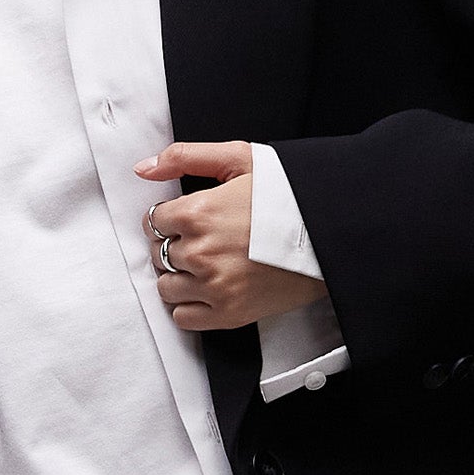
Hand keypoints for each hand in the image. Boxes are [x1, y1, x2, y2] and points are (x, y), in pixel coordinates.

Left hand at [135, 140, 324, 331]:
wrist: (330, 235)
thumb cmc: (289, 195)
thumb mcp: (240, 159)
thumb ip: (186, 157)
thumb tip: (143, 169)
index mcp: (199, 212)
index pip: (152, 222)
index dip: (167, 219)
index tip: (186, 221)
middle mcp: (201, 252)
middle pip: (158, 253)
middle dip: (175, 245)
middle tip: (204, 240)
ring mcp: (215, 286)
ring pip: (166, 287)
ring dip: (179, 276)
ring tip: (206, 265)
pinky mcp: (229, 314)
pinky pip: (183, 318)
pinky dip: (189, 306)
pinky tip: (208, 289)